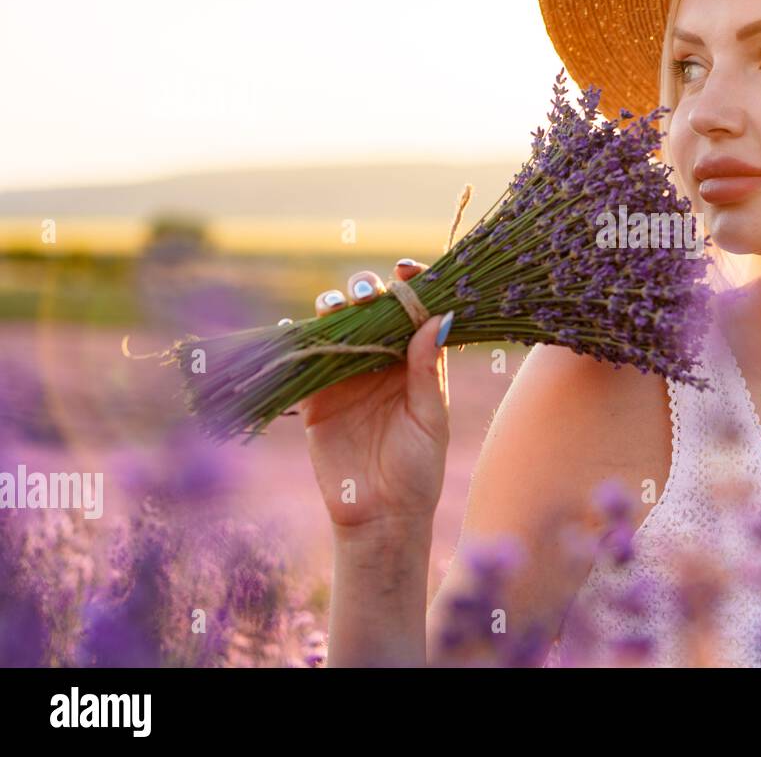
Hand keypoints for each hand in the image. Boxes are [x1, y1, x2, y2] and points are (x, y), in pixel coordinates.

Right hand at [300, 257, 452, 533]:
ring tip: (338, 306)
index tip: (407, 269)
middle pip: (372, 312)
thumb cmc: (418, 470)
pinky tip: (297, 327)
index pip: (414, 312)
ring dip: (334, 308)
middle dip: (368, 292)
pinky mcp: (315, 398)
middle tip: (369, 293)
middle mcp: (380, 363)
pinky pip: (303, 361)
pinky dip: (296, 339)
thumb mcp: (431, 418)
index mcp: (416, 363)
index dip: (411, 285)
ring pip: (337, 328)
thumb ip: (428, 369)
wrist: (381, 517)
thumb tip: (437, 317)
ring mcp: (346, 378)